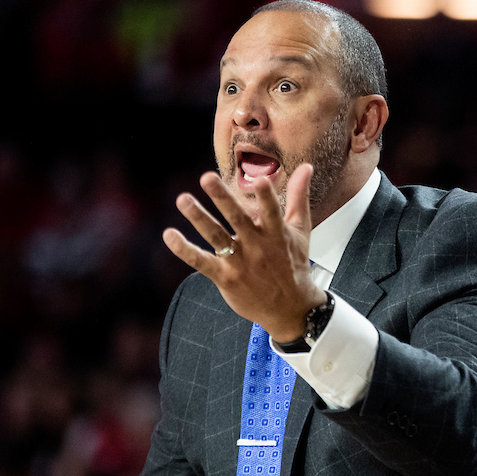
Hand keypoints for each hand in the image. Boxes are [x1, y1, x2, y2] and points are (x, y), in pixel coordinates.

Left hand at [161, 163, 325, 342]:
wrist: (290, 308)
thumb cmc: (294, 265)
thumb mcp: (301, 230)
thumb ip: (299, 197)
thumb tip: (306, 167)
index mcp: (276, 234)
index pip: (272, 212)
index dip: (266, 197)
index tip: (259, 179)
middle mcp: (257, 247)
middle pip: (238, 219)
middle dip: (222, 198)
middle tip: (207, 177)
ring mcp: (240, 263)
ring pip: (216, 237)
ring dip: (198, 218)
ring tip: (183, 199)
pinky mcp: (225, 277)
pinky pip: (201, 262)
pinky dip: (184, 249)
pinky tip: (170, 235)